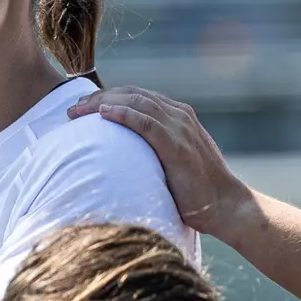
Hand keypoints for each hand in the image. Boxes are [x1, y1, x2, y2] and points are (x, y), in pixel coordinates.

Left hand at [67, 86, 251, 237]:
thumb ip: (153, 150)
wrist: (226, 206)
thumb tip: (121, 156)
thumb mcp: (173, 161)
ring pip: (137, 103)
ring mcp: (181, 129)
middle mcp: (180, 116)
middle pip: (133, 94)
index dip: (108, 97)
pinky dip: (124, 114)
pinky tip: (104, 114)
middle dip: (100, 97)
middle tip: (74, 109)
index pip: (137, 96)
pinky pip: (147, 123)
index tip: (83, 107)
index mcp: (178, 117)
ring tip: (79, 111)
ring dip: (104, 103)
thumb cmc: (196, 191)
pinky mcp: (178, 147)